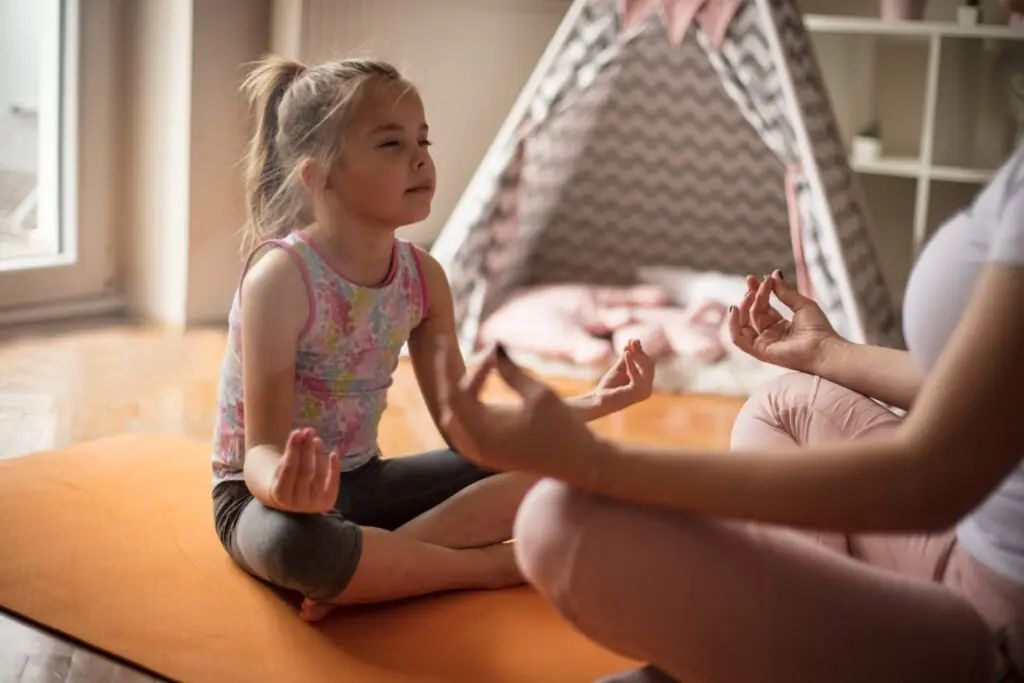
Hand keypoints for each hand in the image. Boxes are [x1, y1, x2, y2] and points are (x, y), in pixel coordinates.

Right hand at [267, 428, 340, 513]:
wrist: (291, 500)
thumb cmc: (285, 479)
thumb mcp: (281, 468)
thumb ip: (291, 452)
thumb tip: (301, 432)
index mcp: (280, 495)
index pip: (288, 469)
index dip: (293, 449)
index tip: (297, 432)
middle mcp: (296, 503)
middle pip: (304, 472)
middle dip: (306, 449)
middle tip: (309, 430)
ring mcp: (313, 505)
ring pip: (318, 476)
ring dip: (318, 455)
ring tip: (316, 439)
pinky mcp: (327, 502)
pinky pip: (333, 484)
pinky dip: (334, 468)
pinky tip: (333, 453)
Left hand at [436, 341, 602, 479]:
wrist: (581, 464)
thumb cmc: (565, 429)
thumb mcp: (540, 394)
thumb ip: (512, 371)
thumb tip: (495, 347)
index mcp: (484, 435)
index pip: (455, 395)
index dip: (455, 366)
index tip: (473, 346)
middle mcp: (476, 447)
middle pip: (451, 405)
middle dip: (454, 376)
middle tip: (461, 350)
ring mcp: (481, 453)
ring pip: (454, 417)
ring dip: (460, 391)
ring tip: (475, 366)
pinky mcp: (490, 453)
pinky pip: (465, 427)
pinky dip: (468, 405)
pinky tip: (480, 385)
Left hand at [595, 338, 654, 408]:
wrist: (599, 400)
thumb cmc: (609, 386)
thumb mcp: (620, 368)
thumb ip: (628, 357)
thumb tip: (633, 341)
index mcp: (645, 383)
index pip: (648, 365)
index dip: (641, 352)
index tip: (633, 340)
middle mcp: (648, 388)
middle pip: (649, 365)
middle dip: (640, 352)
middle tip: (632, 341)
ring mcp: (644, 391)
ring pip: (646, 368)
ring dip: (637, 356)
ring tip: (628, 348)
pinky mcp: (638, 392)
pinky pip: (637, 375)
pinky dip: (632, 364)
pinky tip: (626, 354)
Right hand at [727, 270, 839, 373]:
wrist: (824, 347)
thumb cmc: (819, 329)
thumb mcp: (801, 304)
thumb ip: (785, 292)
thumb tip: (774, 274)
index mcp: (780, 326)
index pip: (763, 306)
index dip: (760, 291)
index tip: (761, 277)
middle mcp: (770, 335)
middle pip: (753, 313)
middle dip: (751, 295)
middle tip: (753, 280)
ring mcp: (764, 343)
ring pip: (744, 324)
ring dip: (743, 307)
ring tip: (749, 293)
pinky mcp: (759, 351)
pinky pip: (739, 339)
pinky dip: (732, 325)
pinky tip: (734, 308)